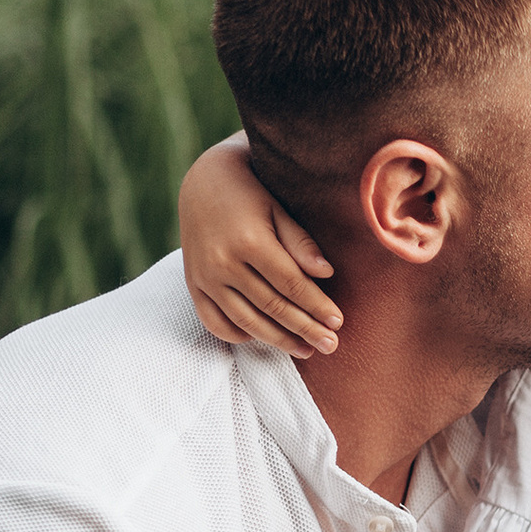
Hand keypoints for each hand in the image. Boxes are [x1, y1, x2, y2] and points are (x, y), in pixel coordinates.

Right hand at [179, 134, 344, 356]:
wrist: (202, 182)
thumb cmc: (249, 194)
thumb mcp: (278, 209)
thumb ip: (301, 243)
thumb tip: (327, 274)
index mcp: (249, 241)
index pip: (291, 284)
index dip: (316, 306)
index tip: (337, 322)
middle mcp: (223, 263)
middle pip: (272, 307)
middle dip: (304, 329)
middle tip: (330, 345)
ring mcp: (204, 276)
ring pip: (245, 320)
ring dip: (277, 340)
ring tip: (304, 350)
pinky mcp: (193, 284)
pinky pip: (214, 321)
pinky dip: (237, 334)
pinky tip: (261, 339)